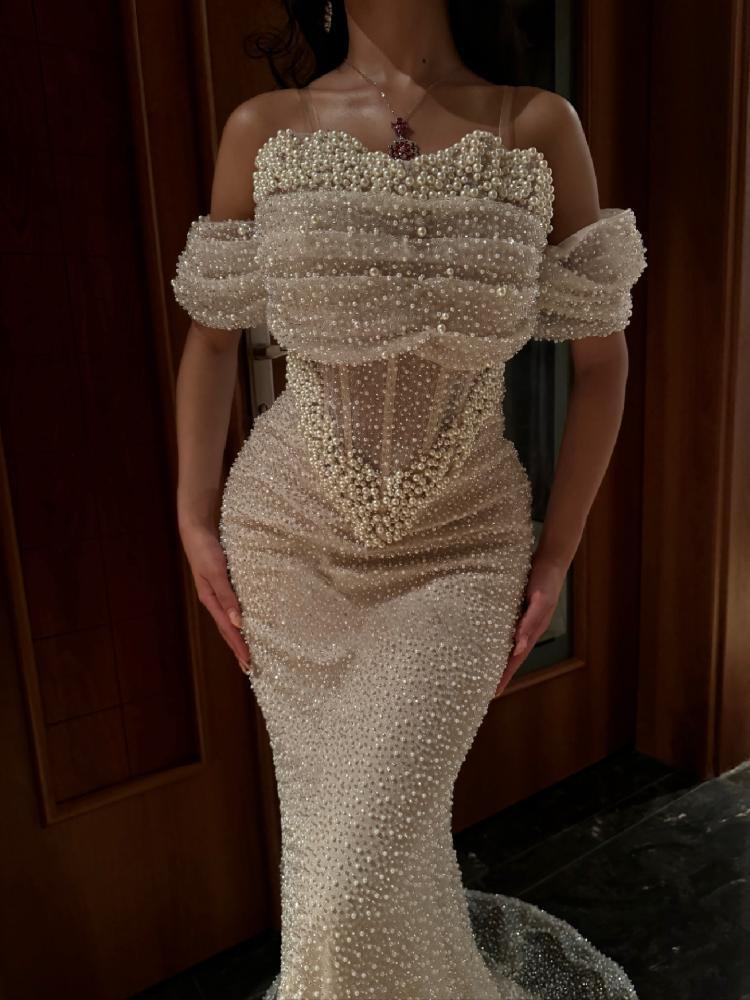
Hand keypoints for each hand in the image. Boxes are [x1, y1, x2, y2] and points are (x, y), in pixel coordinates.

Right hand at [179, 521, 251, 674]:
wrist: (196, 528)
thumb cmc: (205, 548)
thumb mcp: (216, 572)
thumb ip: (227, 596)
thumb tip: (238, 622)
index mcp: (210, 600)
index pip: (227, 629)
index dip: (238, 647)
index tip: (248, 664)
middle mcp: (213, 599)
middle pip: (227, 629)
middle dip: (237, 648)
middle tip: (249, 666)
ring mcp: (216, 591)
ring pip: (229, 619)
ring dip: (238, 635)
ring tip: (247, 649)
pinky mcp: (221, 582)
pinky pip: (232, 605)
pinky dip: (239, 617)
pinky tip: (245, 619)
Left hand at [494, 552, 567, 695]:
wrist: (550, 559)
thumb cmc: (546, 579)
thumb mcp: (540, 601)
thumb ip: (530, 623)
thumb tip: (517, 648)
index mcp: (533, 630)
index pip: (515, 659)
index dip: (505, 676)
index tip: (494, 692)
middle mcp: (527, 628)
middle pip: (510, 656)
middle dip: (498, 672)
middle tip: (481, 688)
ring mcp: (522, 619)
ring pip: (505, 643)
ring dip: (495, 657)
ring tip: (480, 670)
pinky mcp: (515, 608)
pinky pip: (503, 628)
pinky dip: (494, 638)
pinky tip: (485, 640)